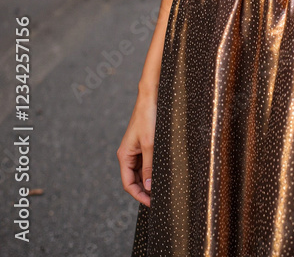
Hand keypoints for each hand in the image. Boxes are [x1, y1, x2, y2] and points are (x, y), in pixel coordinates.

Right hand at [117, 91, 157, 206]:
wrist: (151, 97)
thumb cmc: (147, 117)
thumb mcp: (150, 144)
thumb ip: (149, 166)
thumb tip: (149, 187)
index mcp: (125, 156)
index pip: (128, 184)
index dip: (139, 195)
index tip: (151, 203)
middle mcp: (128, 155)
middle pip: (134, 180)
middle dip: (145, 190)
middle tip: (159, 198)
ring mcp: (136, 150)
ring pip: (141, 172)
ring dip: (149, 181)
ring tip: (162, 188)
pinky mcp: (143, 145)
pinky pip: (146, 163)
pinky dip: (153, 170)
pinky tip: (162, 174)